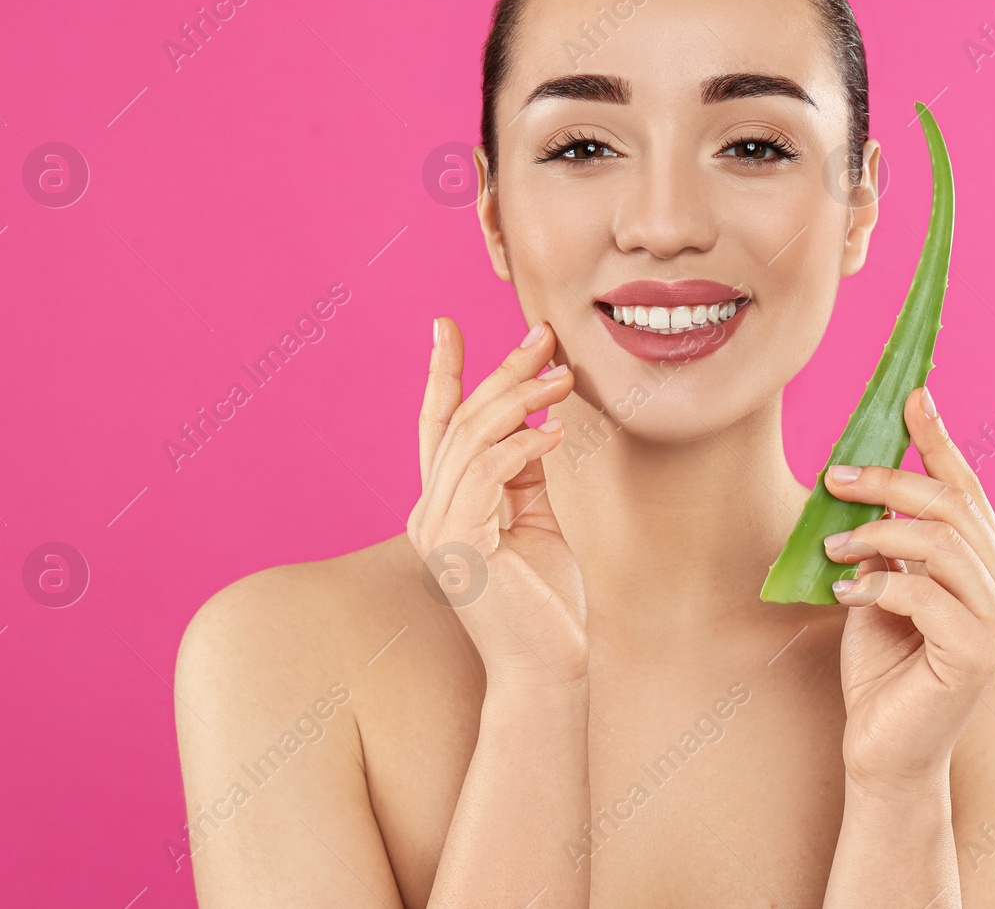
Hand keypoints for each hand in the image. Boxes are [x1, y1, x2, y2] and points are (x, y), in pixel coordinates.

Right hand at [408, 318, 586, 691]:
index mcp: (444, 507)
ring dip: (521, 401)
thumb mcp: (534, 520)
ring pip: (472, 440)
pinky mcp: (458, 547)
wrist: (547, 669)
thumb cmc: (545, 602)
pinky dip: (521, 445)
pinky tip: (554, 432)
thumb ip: (523, 473)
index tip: (446, 325)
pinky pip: (486, 474)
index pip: (437, 426)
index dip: (442, 374)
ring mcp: (438, 530)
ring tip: (564, 379)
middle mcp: (430, 514)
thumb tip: (534, 423)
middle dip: (500, 372)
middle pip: (458, 422)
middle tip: (543, 335)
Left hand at [822, 385, 994, 796]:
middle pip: (953, 507)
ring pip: (939, 542)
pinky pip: (922, 591)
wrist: (882, 753)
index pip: (970, 493)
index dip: (941, 442)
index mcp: (992, 574)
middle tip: (833, 479)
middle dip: (888, 482)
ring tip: (834, 550)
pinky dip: (875, 585)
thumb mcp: (879, 590)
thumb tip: (866, 482)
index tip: (914, 397)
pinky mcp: (979, 653)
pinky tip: (845, 599)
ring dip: (875, 535)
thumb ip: (888, 544)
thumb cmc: (881, 673)